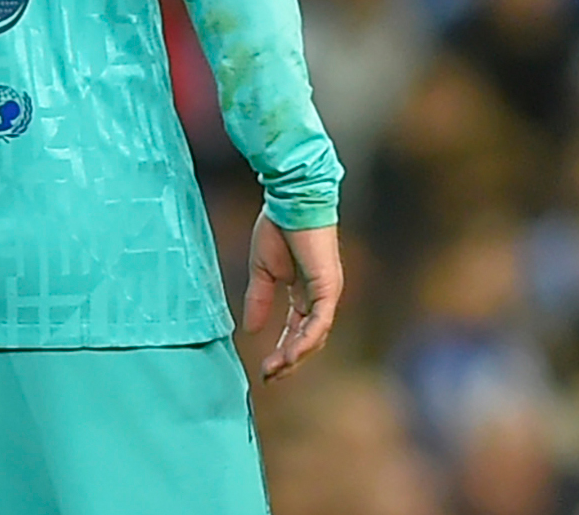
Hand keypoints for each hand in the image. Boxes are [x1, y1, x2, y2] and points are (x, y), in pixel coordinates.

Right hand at [242, 213, 342, 381]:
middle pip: (308, 338)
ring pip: (315, 336)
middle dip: (288, 360)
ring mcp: (327, 293)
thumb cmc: (278, 228)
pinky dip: (305, 340)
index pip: (296, 330)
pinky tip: (289, 355)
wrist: (289, 201)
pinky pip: (319, 322)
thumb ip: (260, 300)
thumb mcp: (262, 271)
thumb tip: (249, 329)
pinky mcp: (329, 287)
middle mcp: (319, 296)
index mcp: (304, 292)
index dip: (281, 350)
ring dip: (295, 356)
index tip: (265, 369)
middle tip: (270, 377)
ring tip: (275, 371)